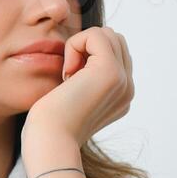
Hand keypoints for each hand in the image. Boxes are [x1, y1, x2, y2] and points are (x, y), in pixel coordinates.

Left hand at [23, 25, 133, 147]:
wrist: (49, 142)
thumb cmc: (49, 126)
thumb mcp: (70, 100)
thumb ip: (83, 81)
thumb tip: (80, 62)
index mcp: (120, 96)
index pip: (115, 54)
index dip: (87, 57)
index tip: (69, 83)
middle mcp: (127, 89)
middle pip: (115, 40)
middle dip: (87, 48)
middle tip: (68, 77)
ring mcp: (123, 80)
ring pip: (107, 34)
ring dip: (80, 46)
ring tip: (68, 76)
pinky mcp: (110, 71)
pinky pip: (95, 34)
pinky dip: (74, 45)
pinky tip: (66, 74)